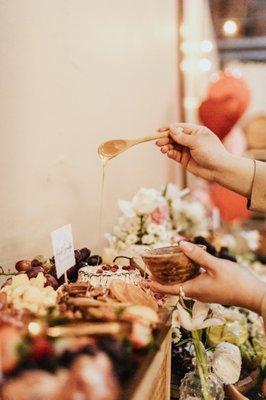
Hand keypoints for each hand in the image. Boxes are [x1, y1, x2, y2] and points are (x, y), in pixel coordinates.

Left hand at [150, 241, 265, 313]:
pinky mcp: (210, 290)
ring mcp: (204, 293)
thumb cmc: (235, 282)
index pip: (169, 288)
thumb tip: (181, 244)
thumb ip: (198, 255)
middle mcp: (196, 293)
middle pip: (174, 286)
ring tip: (166, 264)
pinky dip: (186, 274)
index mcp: (194, 289)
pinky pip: (192, 282)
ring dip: (174, 275)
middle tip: (152, 267)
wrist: (253, 295)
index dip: (155, 284)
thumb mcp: (216, 265)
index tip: (144, 280)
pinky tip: (188, 265)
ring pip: (183, 284)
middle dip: (162, 278)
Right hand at [156, 123, 228, 181]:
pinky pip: (175, 155)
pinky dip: (170, 153)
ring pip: (174, 146)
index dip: (169, 129)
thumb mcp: (196, 142)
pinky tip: (167, 153)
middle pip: (175, 137)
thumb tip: (171, 128)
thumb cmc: (211, 152)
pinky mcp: (186, 160)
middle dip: (166, 139)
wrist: (219, 169)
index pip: (179, 128)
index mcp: (196, 131)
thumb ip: (181, 137)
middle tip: (158, 142)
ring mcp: (188, 150)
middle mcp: (191, 140)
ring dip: (167, 147)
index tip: (158, 131)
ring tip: (162, 149)